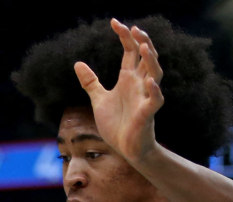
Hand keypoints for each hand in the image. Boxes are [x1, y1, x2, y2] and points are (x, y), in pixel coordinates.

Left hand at [74, 19, 162, 164]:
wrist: (126, 148)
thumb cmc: (116, 124)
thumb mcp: (99, 100)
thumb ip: (91, 82)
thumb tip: (77, 63)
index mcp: (128, 78)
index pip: (129, 51)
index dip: (124, 36)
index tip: (115, 22)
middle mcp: (139, 84)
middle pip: (145, 57)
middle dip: (142, 42)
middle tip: (135, 29)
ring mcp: (145, 97)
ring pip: (154, 73)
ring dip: (151, 60)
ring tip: (143, 46)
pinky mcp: (148, 113)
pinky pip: (154, 99)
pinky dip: (153, 90)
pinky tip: (149, 81)